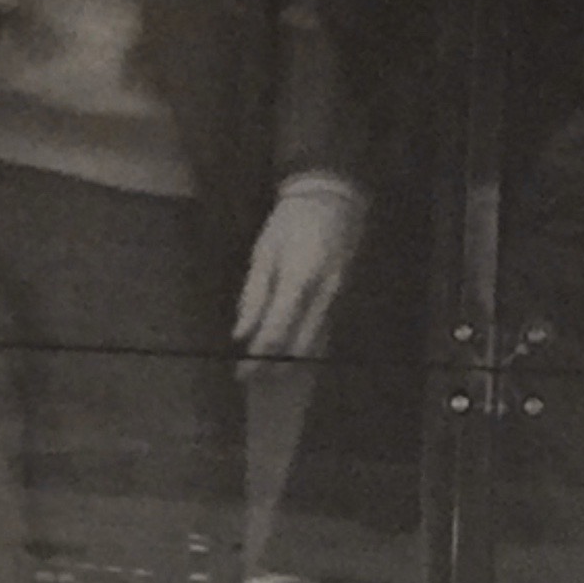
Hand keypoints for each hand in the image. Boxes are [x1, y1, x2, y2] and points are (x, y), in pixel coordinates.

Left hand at [233, 175, 366, 358]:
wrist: (333, 201)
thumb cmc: (290, 223)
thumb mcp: (263, 253)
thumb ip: (253, 295)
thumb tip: (240, 334)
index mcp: (299, 279)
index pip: (277, 330)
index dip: (259, 357)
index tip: (241, 373)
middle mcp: (323, 294)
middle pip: (300, 345)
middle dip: (275, 368)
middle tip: (251, 381)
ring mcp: (337, 298)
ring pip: (315, 343)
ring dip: (291, 363)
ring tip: (267, 376)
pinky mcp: (342, 298)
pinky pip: (323, 332)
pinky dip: (305, 348)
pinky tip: (290, 356)